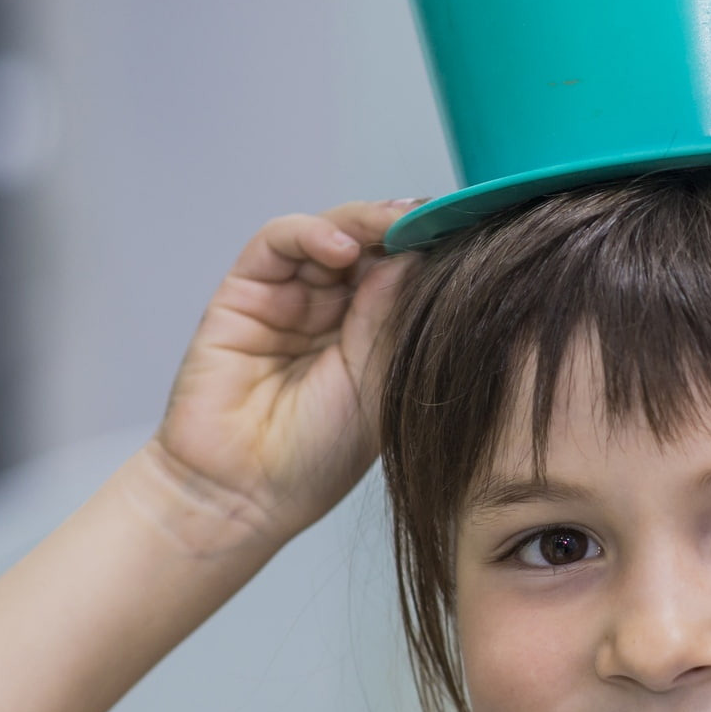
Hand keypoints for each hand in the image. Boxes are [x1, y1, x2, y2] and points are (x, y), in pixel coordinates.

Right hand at [148, 201, 417, 547]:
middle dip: (402, 228)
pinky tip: (342, 246)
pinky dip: (311, 232)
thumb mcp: (377, 384)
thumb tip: (418, 255)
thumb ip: (392, 319)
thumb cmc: (315, 459)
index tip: (466, 234)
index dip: (429, 252)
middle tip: (435, 217)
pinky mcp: (243, 293)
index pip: (402, 275)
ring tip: (393, 227)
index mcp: (372, 338)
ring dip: (364, 223)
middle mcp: (331, 313)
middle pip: (370, 246)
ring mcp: (288, 300)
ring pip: (328, 234)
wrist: (244, 494)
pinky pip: (277, 243)